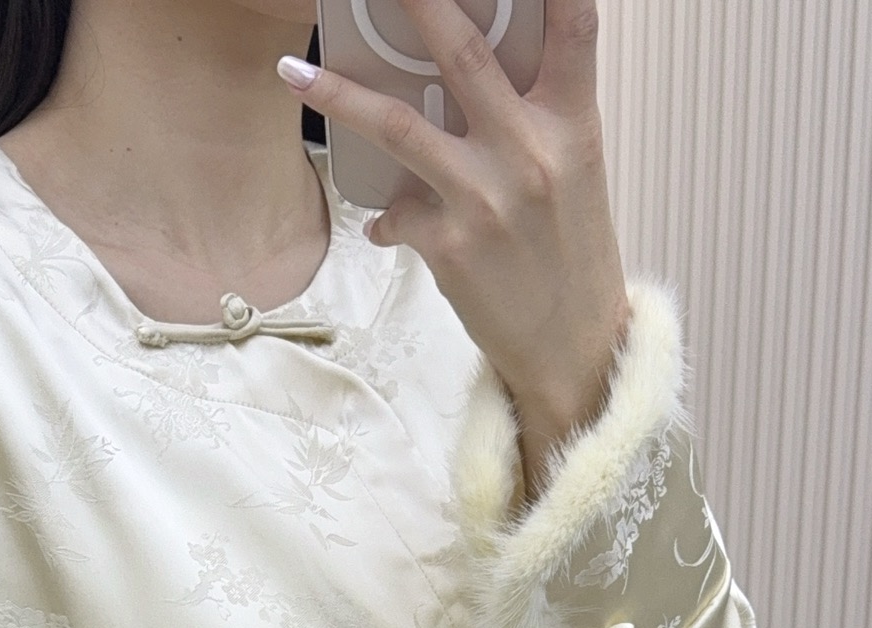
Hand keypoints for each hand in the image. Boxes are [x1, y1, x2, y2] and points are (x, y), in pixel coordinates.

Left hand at [278, 0, 630, 499]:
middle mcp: (531, 152)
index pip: (575, 27)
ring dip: (337, 94)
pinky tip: (390, 225)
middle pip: (463, 52)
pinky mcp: (451, 245)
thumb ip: (534, 120)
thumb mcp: (576, 175)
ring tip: (294, 70)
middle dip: (417, 1)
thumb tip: (473, 79)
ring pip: (398, 125)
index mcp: (574, 125)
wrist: (572, 348)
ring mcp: (487, 198)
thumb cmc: (571, 258)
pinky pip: (396, 211)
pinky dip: (388, 215)